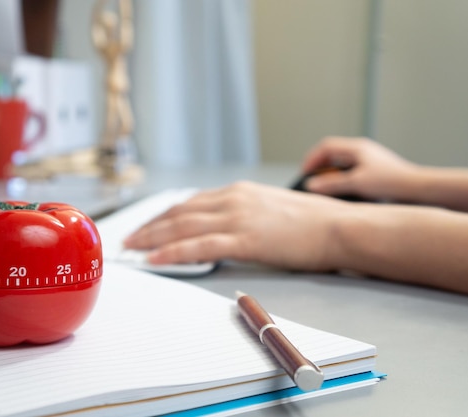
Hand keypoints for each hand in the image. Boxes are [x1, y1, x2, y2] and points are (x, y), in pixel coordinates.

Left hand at [124, 181, 353, 269]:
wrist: (338, 226)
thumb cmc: (312, 222)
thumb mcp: (271, 208)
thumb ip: (244, 213)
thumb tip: (225, 226)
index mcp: (239, 192)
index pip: (190, 203)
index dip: (164, 216)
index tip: (148, 225)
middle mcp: (233, 199)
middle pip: (180, 213)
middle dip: (150, 226)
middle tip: (129, 238)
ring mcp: (238, 217)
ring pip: (183, 227)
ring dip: (153, 238)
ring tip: (132, 249)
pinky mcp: (246, 238)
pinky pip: (200, 246)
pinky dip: (174, 252)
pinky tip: (156, 259)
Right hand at [300, 136, 419, 200]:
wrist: (419, 189)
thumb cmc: (392, 182)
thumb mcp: (357, 183)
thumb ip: (332, 184)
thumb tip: (311, 185)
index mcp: (357, 147)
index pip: (326, 146)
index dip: (312, 159)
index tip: (305, 174)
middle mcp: (363, 151)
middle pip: (333, 154)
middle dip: (320, 168)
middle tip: (312, 182)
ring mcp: (369, 161)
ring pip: (342, 165)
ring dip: (331, 176)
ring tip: (325, 189)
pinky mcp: (374, 172)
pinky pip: (351, 173)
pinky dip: (342, 181)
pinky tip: (343, 194)